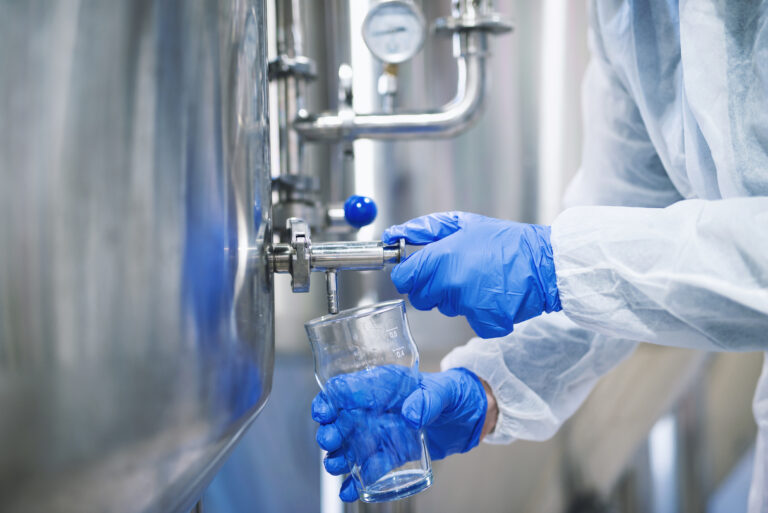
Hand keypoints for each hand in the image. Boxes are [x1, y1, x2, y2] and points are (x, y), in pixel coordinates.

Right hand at [312, 366, 486, 501]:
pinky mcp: (392, 453)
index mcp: (384, 385)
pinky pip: (369, 467)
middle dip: (330, 431)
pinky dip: (356, 480)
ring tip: (337, 466)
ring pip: (350, 446)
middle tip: (331, 441)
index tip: (324, 412)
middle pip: (341, 419)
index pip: (347, 388)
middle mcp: (376, 409)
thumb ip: (429, 400)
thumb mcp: (446, 391)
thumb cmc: (456, 392)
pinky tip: (349, 490)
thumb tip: (411, 415)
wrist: (472, 416)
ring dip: (339, 457)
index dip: (330, 399)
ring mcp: (381, 432)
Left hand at [383, 212, 560, 337]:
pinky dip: (480, 313)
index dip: (409, 275)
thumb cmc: (506, 240)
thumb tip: (393, 234)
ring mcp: (467, 306)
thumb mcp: (463, 223)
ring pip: (445, 308)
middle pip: (420, 298)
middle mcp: (450, 284)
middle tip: (456, 273)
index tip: (418, 271)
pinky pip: (470, 321)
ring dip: (456, 298)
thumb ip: (424, 229)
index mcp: (441, 258)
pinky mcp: (484, 322)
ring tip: (481, 280)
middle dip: (432, 288)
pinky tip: (494, 296)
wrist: (545, 262)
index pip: (403, 279)